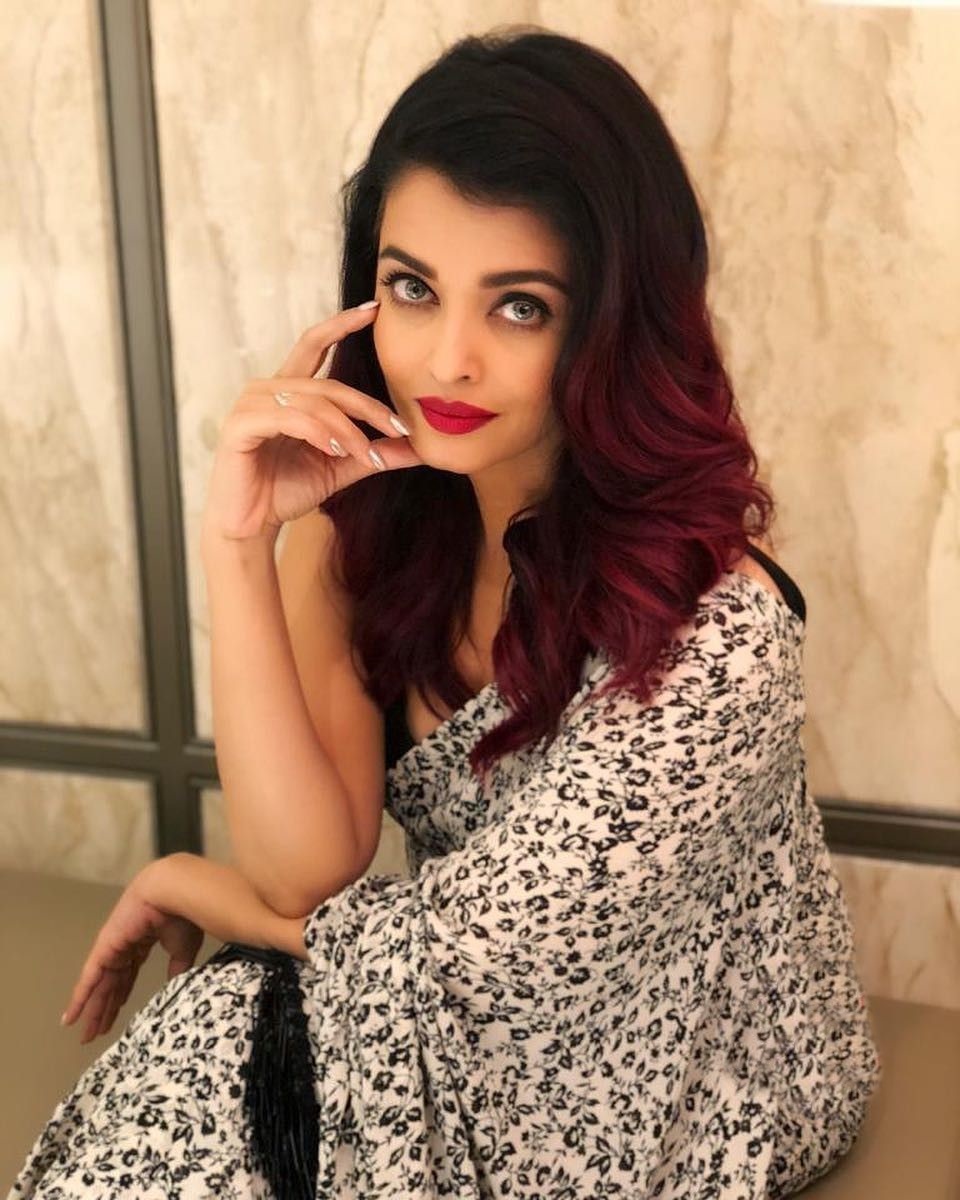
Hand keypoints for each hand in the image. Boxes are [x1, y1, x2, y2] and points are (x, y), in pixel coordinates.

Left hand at [61, 865, 203, 1043]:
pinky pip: (90, 979)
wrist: (174, 893)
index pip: (128, 975)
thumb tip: (176, 987)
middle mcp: (123, 947)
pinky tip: (71, 1018)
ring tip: (86, 1034)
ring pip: (100, 986)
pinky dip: (80, 998)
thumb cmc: (182, 916)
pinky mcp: (105, 949)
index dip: (121, 995)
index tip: (118, 1014)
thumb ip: (177, 969)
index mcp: (143, 942)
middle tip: (96, 1033)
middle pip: (111, 984)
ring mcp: (112, 948)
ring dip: (93, 1010)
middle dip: (105, 1008)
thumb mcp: (183, 949)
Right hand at [200, 302, 423, 543]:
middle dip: (367, 406)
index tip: (373, 309)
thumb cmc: (287, 491)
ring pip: (312, 402)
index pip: (314, 345)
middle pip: (328, 383)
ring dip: (345, 428)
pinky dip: (317, 432)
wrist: (251, 525)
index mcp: (288, 391)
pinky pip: (288, 418)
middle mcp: (267, 389)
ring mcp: (250, 405)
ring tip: (364, 453)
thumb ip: (374, 452)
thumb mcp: (340, 467)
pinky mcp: (240, 426)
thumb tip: (420, 448)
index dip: (341, 324)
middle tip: (398, 428)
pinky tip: (334, 450)